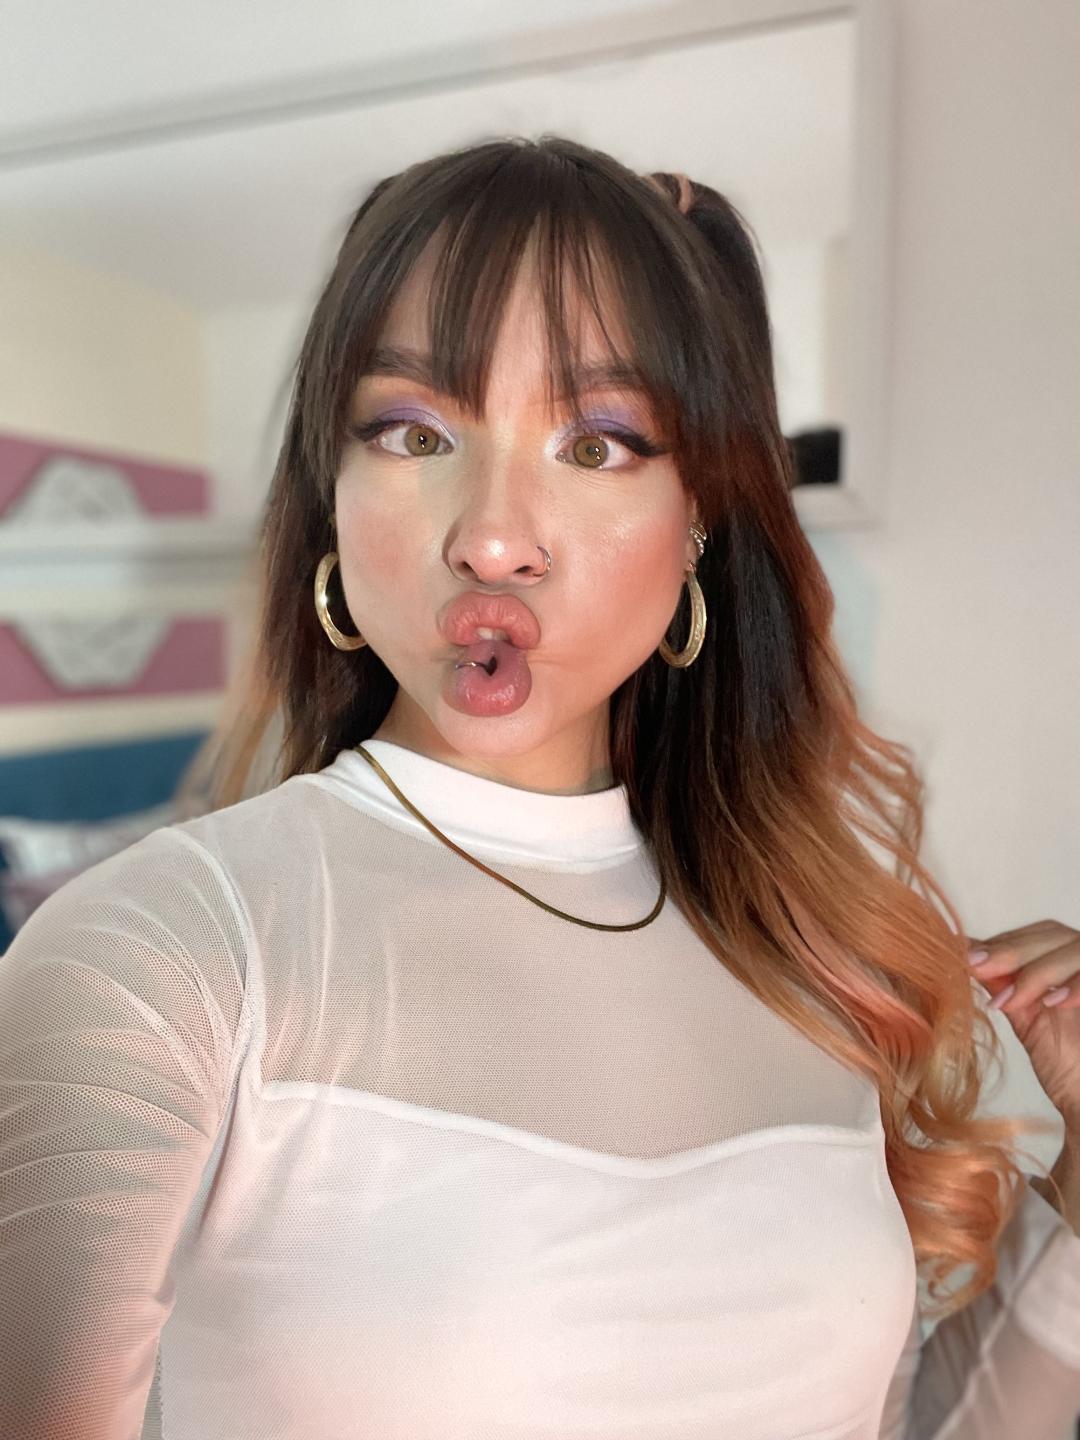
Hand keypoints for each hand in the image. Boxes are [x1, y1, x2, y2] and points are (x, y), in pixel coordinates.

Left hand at [967, 920, 1079, 1132]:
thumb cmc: (1063, 1060)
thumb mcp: (1023, 1014)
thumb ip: (999, 981)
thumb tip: (960, 954)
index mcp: (1062, 960)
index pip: (1031, 935)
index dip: (1000, 944)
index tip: (967, 959)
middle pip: (1051, 934)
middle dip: (1011, 952)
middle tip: (978, 968)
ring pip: (1072, 947)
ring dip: (1038, 972)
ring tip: (1013, 1000)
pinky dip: (1075, 986)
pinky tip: (1053, 1003)